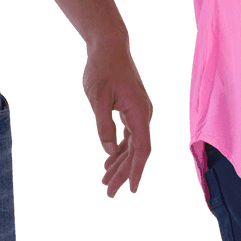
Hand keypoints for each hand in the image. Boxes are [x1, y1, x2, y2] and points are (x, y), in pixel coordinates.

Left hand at [81, 43, 152, 197]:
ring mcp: (138, 112)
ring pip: (132, 145)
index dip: (137, 171)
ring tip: (105, 183)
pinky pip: (129, 136)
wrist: (109, 45)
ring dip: (120, 164)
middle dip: (123, 173)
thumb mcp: (97, 97)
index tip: (132, 190)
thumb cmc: (102, 68)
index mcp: (139, 112)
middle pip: (137, 151)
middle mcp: (143, 114)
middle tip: (108, 194)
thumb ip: (103, 124)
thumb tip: (108, 151)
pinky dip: (119, 150)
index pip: (142, 149)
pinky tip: (109, 162)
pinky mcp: (132, 110)